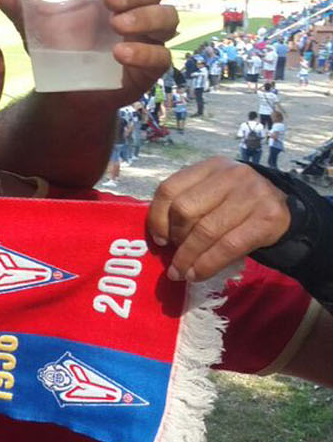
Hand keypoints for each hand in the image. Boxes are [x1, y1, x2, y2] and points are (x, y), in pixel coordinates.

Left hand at [0, 0, 177, 104]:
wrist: (65, 92)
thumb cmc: (59, 48)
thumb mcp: (37, 25)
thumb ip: (18, 6)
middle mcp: (140, 10)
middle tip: (109, 0)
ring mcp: (150, 38)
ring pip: (167, 18)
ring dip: (145, 17)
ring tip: (118, 25)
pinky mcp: (152, 67)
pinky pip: (162, 57)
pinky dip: (144, 52)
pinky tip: (121, 53)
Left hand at [147, 157, 290, 281]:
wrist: (284, 209)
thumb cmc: (236, 205)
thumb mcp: (212, 194)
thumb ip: (187, 204)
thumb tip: (159, 238)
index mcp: (210, 166)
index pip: (169, 189)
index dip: (157, 217)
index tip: (159, 239)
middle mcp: (231, 175)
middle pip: (185, 210)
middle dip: (176, 239)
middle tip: (176, 257)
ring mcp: (252, 194)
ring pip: (206, 231)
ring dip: (188, 258)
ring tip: (181, 273)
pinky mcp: (268, 217)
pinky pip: (228, 246)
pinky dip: (208, 264)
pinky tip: (198, 274)